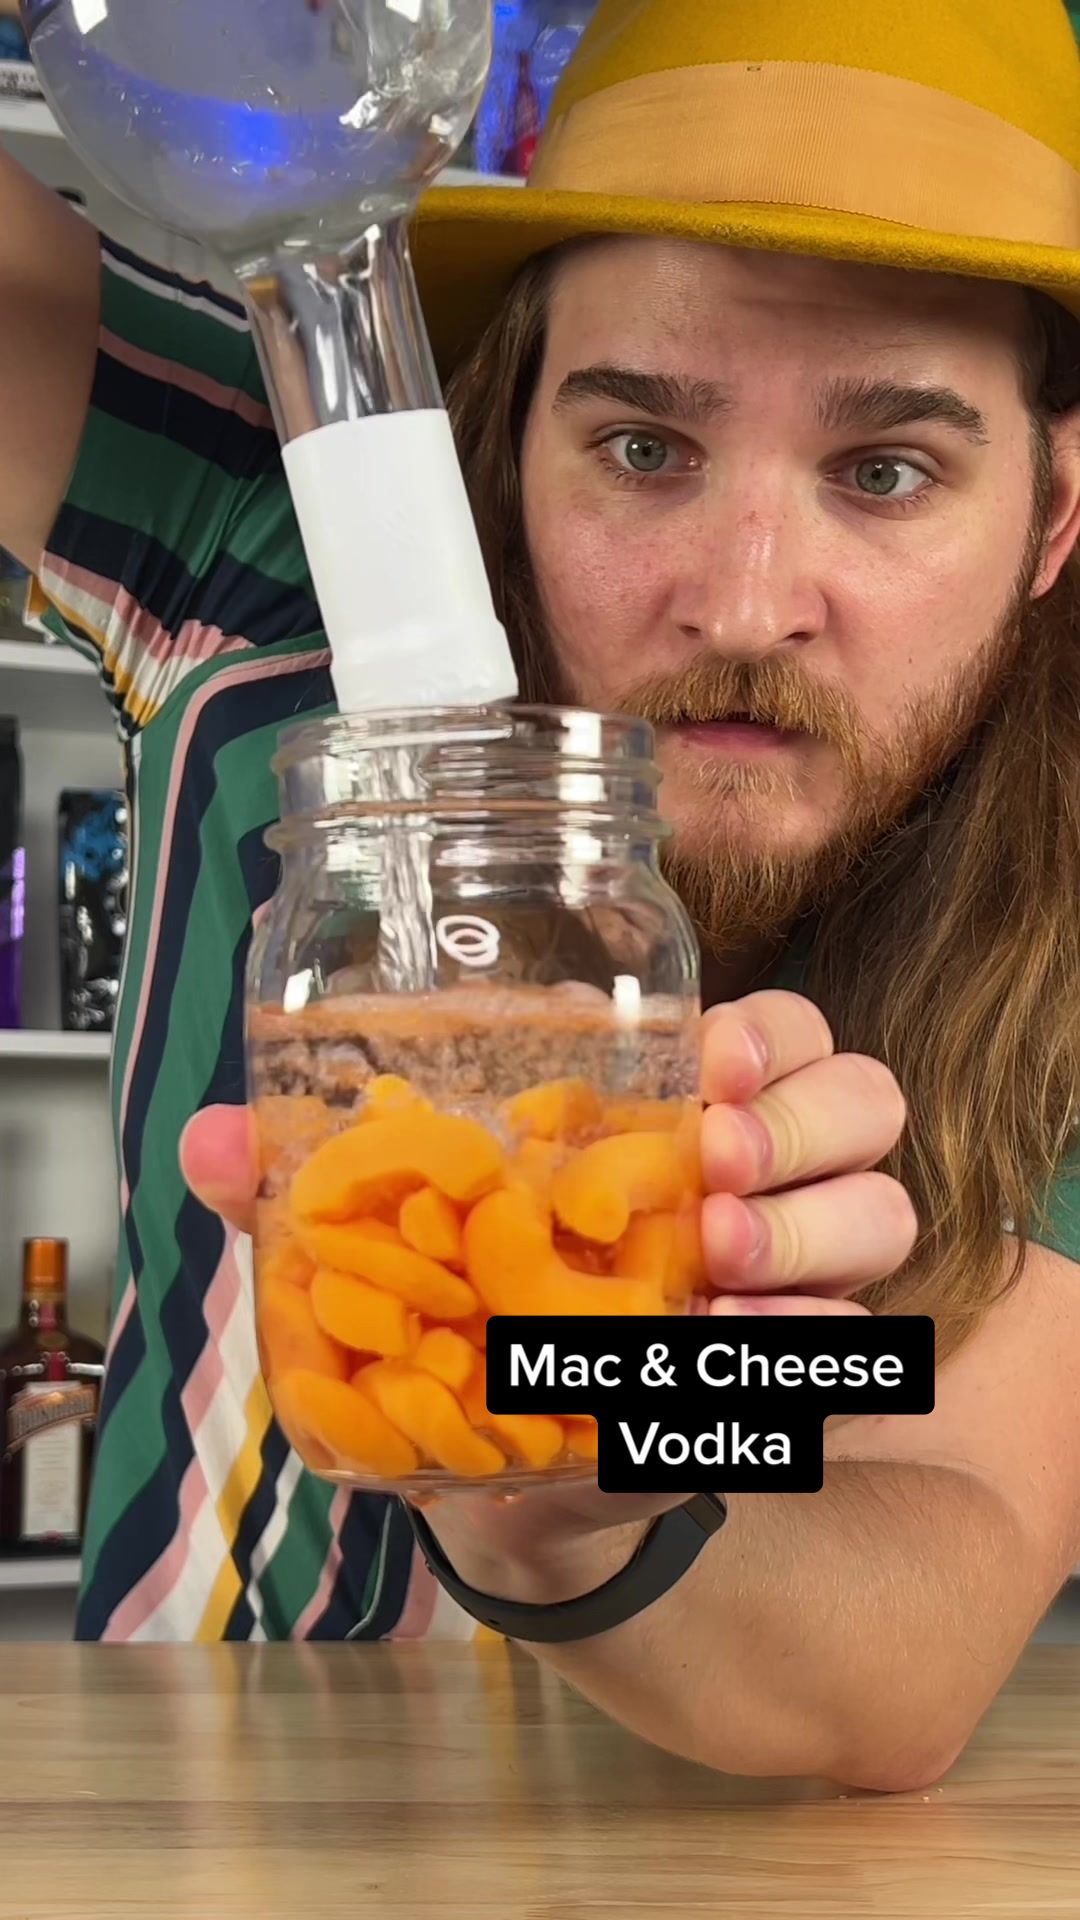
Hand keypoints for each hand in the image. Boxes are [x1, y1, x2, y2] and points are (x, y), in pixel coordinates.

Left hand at [180, 991, 915, 1595]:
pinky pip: (862, 1340)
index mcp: (671, 1106)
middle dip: (801, 1122)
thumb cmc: (469, 1318)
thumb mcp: (399, 1250)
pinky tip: (736, 1356)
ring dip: (815, 1231)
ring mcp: (795, 1264)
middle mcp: (756, 1170)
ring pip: (885, 1206)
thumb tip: (205, 1142)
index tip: (705, 1055)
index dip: (762, 1031)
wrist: (525, 1470)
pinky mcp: (800, 1362)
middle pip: (860, 1094)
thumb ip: (310, 1194)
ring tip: (723, 1273)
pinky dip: (808, 1345)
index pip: (773, 1026)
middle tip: (717, 1164)